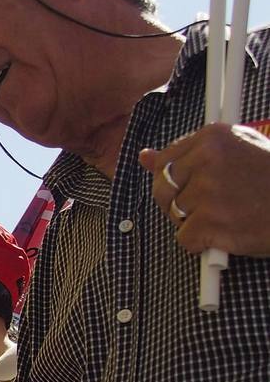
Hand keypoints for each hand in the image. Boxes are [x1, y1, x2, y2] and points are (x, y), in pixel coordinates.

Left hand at [140, 123, 269, 255]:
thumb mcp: (237, 151)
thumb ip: (189, 153)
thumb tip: (144, 157)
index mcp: (212, 137)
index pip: (165, 161)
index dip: (175, 181)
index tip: (191, 188)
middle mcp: (207, 159)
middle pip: (162, 188)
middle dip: (177, 203)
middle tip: (207, 208)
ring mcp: (208, 191)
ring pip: (174, 214)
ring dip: (195, 223)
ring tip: (227, 218)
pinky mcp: (212, 222)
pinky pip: (184, 239)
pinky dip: (201, 244)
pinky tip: (225, 235)